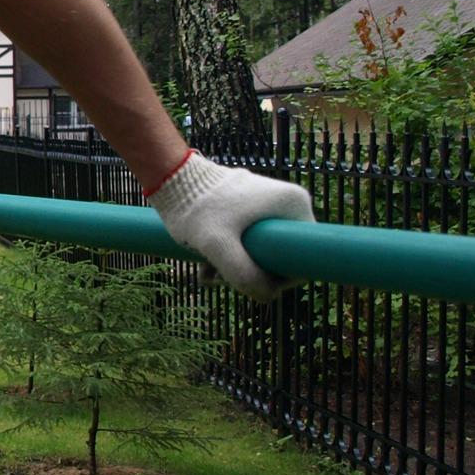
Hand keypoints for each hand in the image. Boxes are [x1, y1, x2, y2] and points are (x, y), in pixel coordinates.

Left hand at [148, 152, 313, 300]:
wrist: (170, 176)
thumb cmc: (196, 207)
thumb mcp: (218, 245)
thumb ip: (243, 274)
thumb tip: (268, 298)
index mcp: (295, 205)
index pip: (304, 255)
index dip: (282, 278)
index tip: (252, 282)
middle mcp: (286, 201)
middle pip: (278, 254)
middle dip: (251, 272)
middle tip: (222, 276)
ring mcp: (266, 202)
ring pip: (259, 249)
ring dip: (234, 266)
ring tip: (207, 271)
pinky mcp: (246, 205)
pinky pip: (245, 238)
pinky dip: (227, 253)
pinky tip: (204, 263)